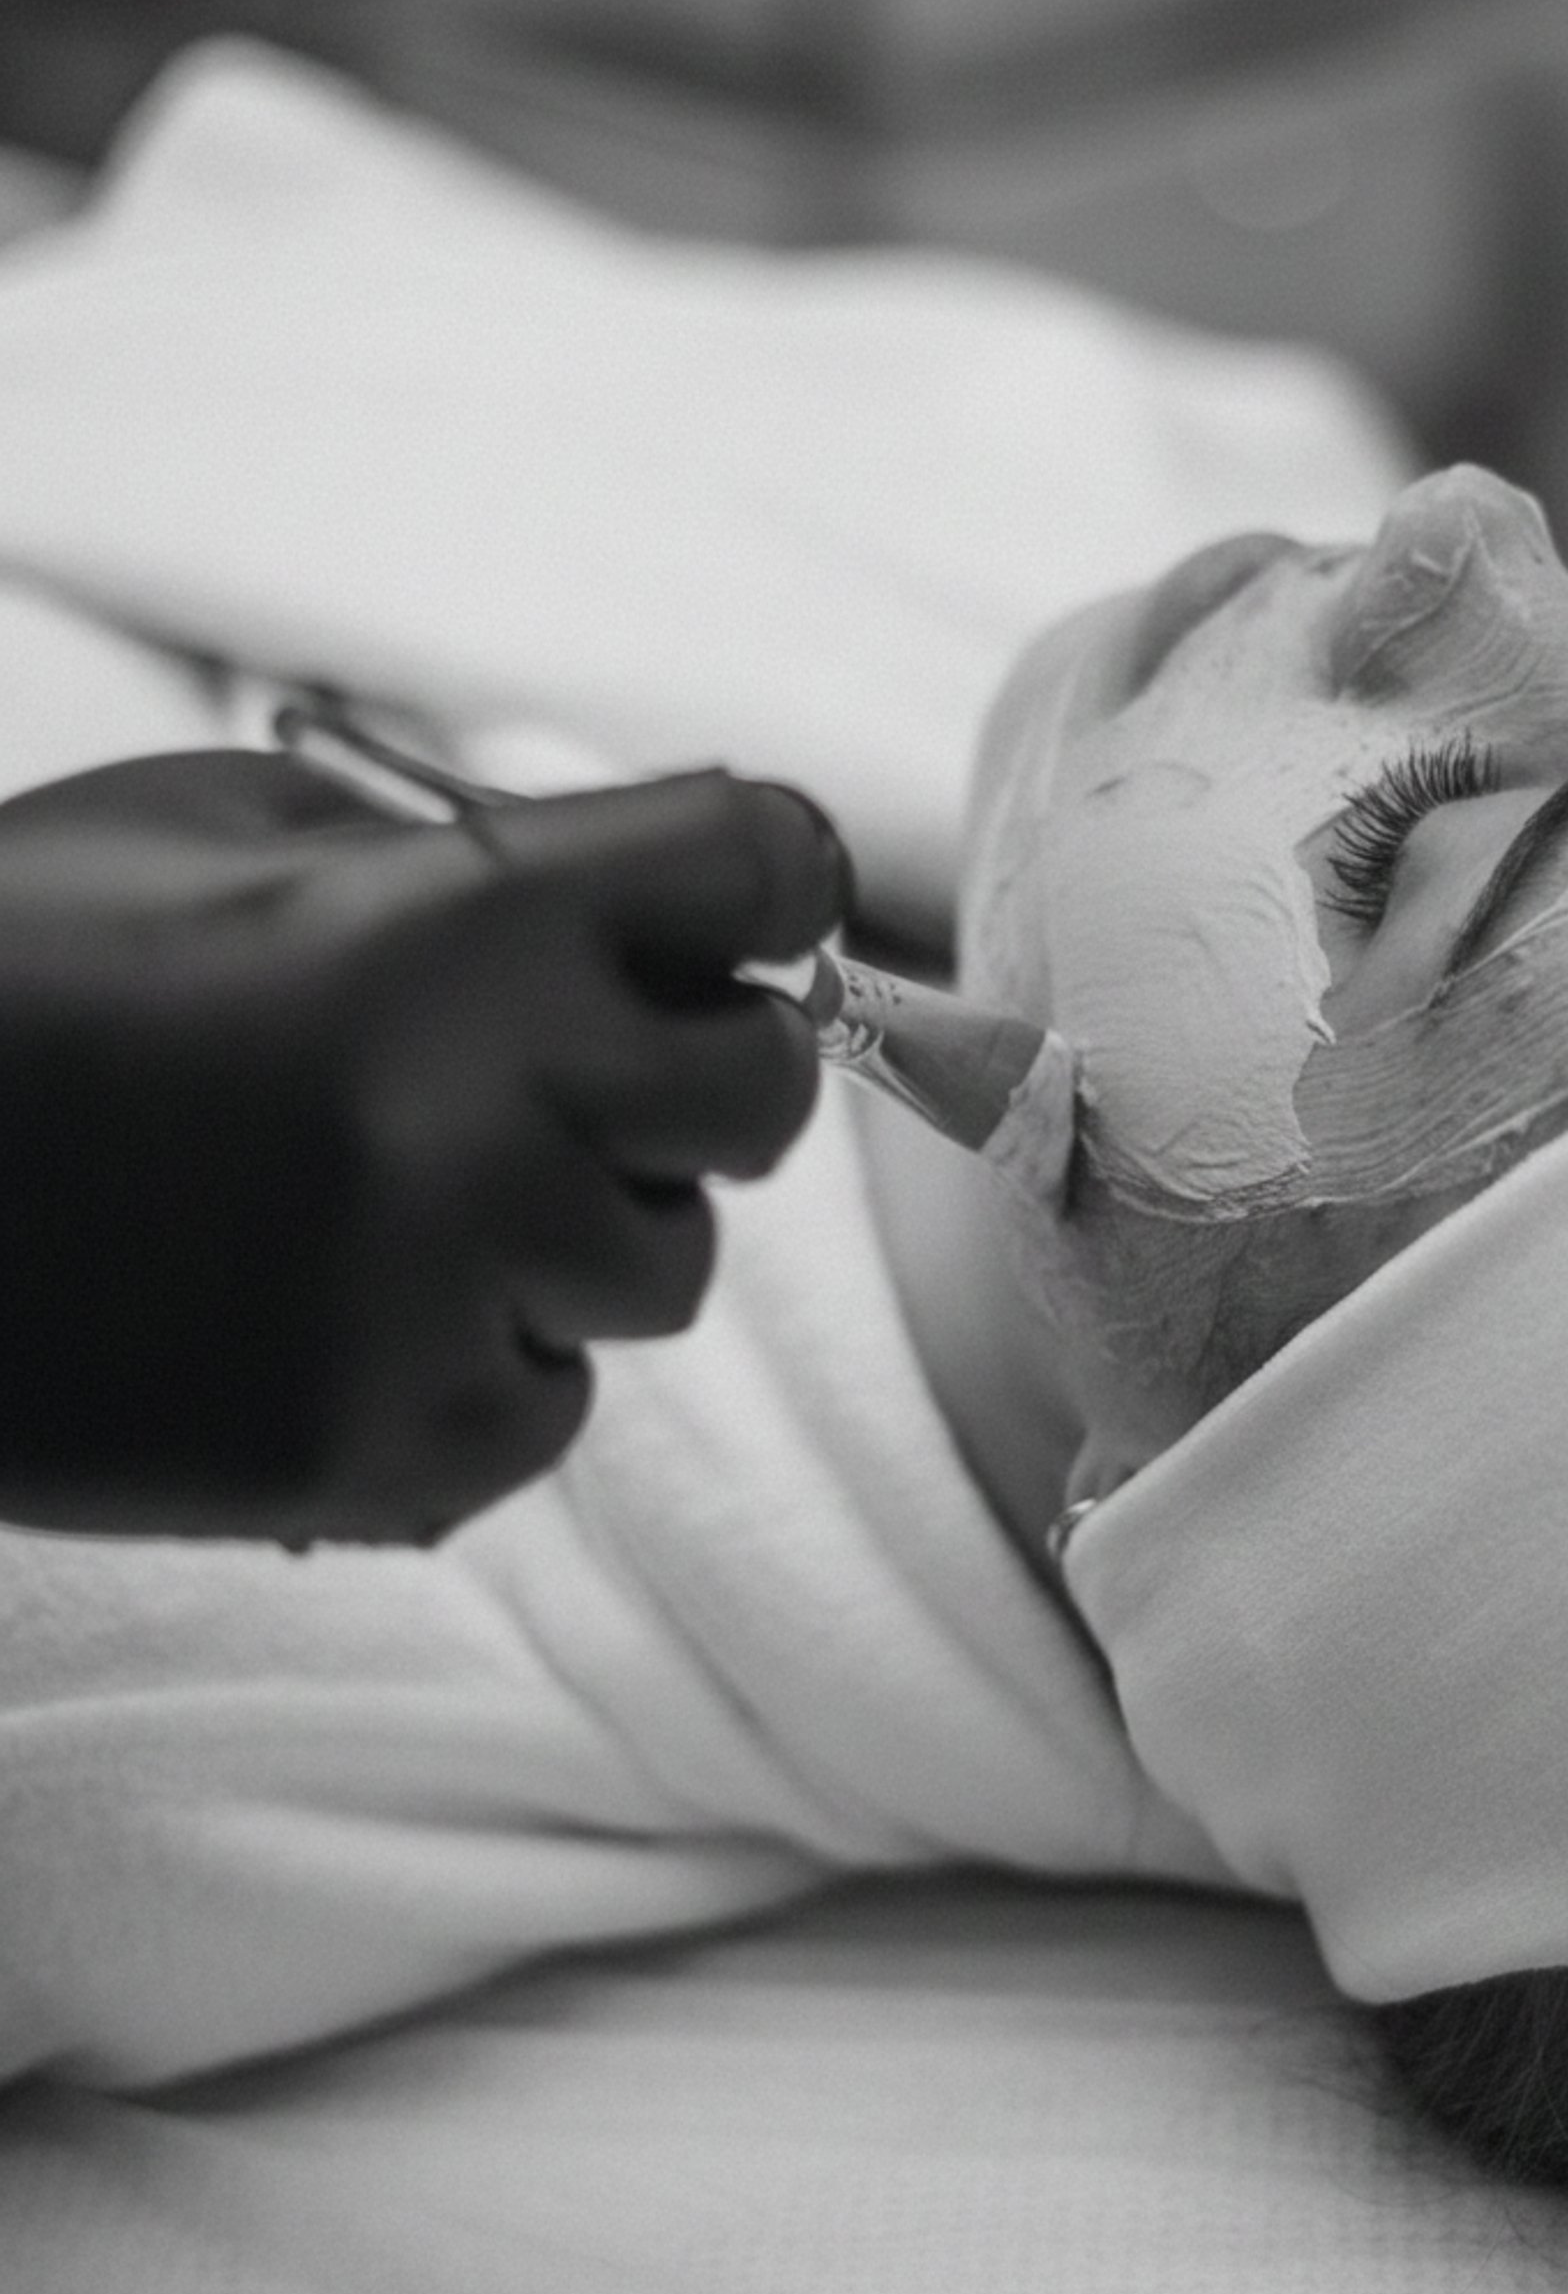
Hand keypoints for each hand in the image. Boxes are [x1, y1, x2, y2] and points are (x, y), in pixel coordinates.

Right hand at [0, 747, 850, 1543]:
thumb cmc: (2, 976)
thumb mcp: (213, 836)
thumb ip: (458, 862)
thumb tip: (639, 909)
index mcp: (455, 924)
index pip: (764, 868)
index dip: (766, 881)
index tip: (740, 910)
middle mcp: (482, 1115)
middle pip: (761, 1092)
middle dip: (695, 1070)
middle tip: (591, 1067)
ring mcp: (439, 1303)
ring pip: (663, 1267)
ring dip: (571, 1227)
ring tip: (393, 1195)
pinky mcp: (388, 1458)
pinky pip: (552, 1407)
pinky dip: (478, 1361)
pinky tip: (330, 1310)